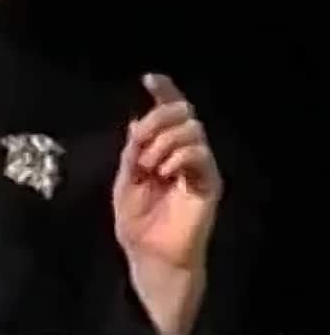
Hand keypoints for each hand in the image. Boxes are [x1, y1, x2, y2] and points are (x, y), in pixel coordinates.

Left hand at [112, 73, 223, 268]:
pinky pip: (200, 154)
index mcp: (162, 149)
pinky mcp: (209, 184)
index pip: (169, 113)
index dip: (163, 92)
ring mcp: (198, 168)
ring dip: (165, 141)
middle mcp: (183, 154)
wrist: (150, 255)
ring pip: (192, 130)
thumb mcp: (126, 179)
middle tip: (140, 139)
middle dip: (158, 118)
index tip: (150, 78)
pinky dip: (179, 156)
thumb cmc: (137, 222)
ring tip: (150, 165)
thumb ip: (133, 151)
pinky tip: (166, 171)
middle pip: (183, 113)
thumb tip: (136, 121)